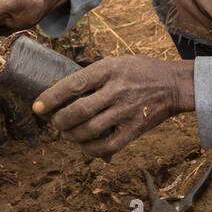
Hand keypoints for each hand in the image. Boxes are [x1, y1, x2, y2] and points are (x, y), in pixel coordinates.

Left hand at [32, 55, 194, 157]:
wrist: (174, 85)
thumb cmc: (141, 71)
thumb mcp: (116, 62)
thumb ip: (93, 75)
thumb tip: (62, 91)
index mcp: (109, 69)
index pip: (74, 84)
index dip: (51, 97)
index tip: (37, 107)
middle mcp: (117, 90)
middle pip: (78, 111)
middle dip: (60, 120)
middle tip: (55, 122)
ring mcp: (126, 111)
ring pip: (90, 130)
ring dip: (72, 135)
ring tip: (68, 133)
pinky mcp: (135, 129)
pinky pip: (108, 146)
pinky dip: (91, 149)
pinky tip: (85, 145)